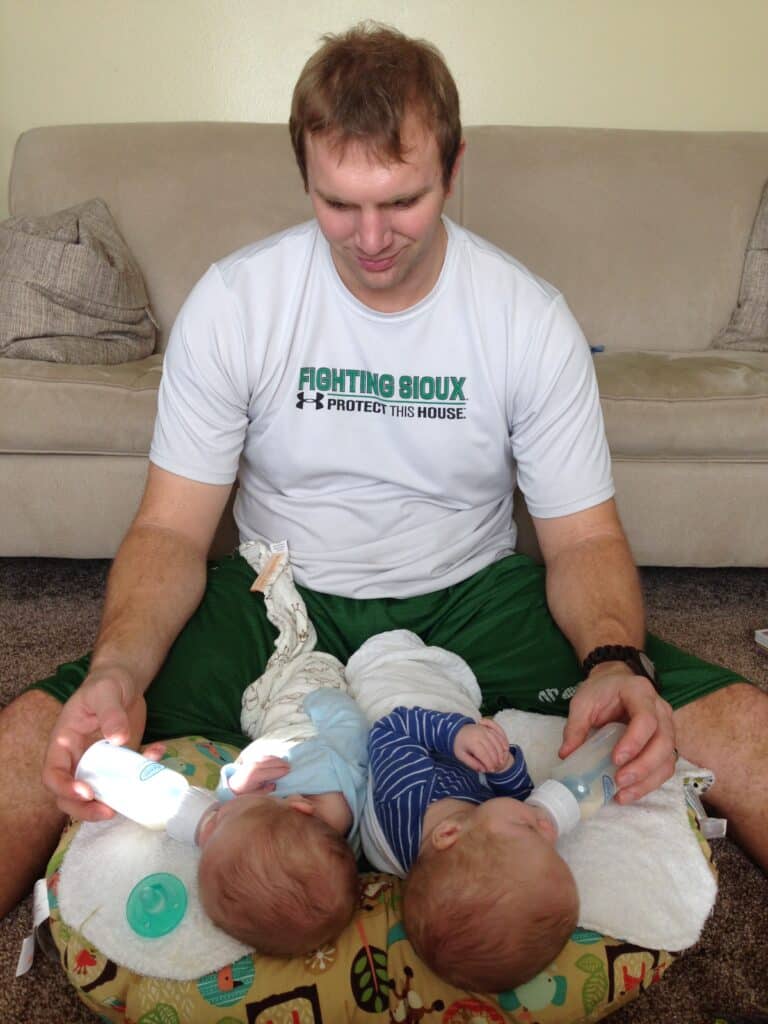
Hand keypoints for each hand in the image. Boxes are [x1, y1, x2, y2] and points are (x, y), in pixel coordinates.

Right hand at [41, 664, 145, 820]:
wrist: (125, 680)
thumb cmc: (107, 683)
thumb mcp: (106, 693)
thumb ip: (110, 714)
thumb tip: (118, 739)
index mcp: (63, 742)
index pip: (52, 774)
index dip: (64, 788)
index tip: (86, 792)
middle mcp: (77, 757)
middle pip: (70, 795)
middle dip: (86, 809)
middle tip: (109, 811)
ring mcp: (98, 762)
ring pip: (98, 793)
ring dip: (115, 799)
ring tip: (135, 795)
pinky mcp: (120, 762)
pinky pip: (127, 777)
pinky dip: (143, 773)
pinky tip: (157, 752)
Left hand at [226, 755, 290, 794]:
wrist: (234, 786)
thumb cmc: (246, 793)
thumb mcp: (256, 795)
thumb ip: (265, 790)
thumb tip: (273, 784)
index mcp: (253, 776)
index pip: (270, 772)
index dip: (280, 771)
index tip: (289, 772)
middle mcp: (253, 766)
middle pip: (269, 762)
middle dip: (281, 763)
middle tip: (290, 767)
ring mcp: (252, 761)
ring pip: (267, 757)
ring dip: (278, 759)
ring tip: (286, 763)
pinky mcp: (252, 759)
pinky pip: (264, 756)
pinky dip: (272, 757)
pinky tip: (278, 760)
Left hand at [454, 718, 512, 772]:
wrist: (458, 731)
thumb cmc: (459, 745)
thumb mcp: (461, 756)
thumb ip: (471, 763)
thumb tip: (483, 770)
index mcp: (471, 742)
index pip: (483, 754)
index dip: (489, 763)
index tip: (491, 770)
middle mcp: (479, 734)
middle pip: (492, 748)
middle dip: (495, 759)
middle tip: (495, 768)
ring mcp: (484, 730)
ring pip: (496, 741)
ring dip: (500, 752)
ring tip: (501, 761)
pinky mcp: (488, 728)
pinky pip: (498, 734)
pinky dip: (503, 742)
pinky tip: (505, 749)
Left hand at [560, 664, 675, 802]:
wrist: (616, 683)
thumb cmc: (601, 691)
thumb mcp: (583, 702)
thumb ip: (575, 726)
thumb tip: (566, 755)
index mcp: (640, 693)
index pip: (646, 719)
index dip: (634, 741)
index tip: (616, 759)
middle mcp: (660, 710)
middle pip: (663, 742)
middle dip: (643, 767)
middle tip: (620, 781)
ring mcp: (667, 727)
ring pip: (667, 758)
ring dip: (647, 781)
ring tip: (623, 793)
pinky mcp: (665, 744)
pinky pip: (664, 767)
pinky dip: (649, 783)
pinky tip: (629, 792)